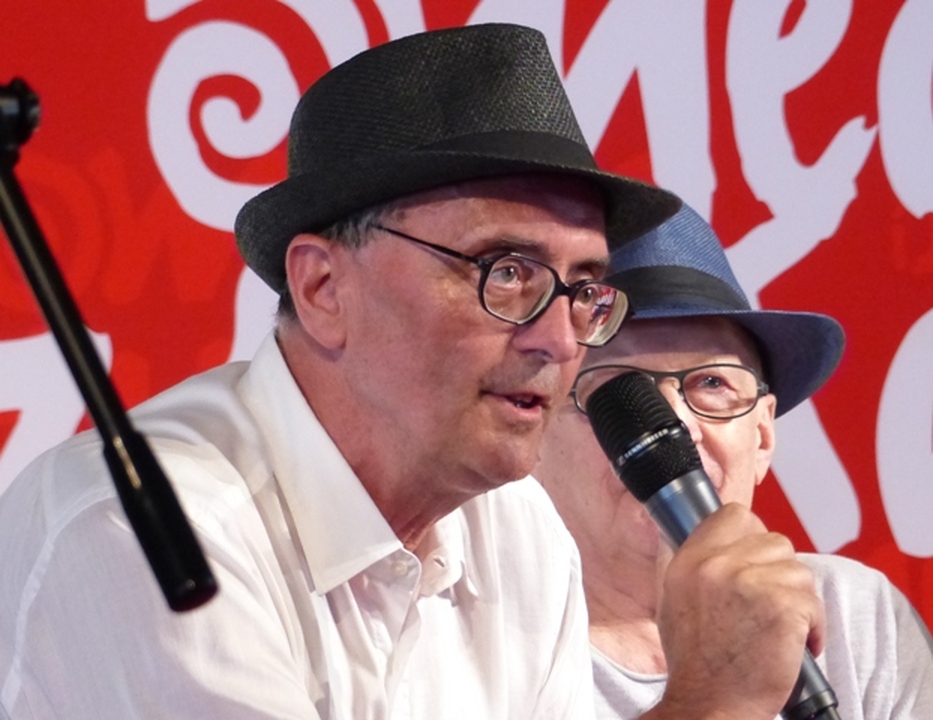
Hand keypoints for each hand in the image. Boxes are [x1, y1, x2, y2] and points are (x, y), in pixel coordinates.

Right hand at [648, 503, 824, 719]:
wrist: (708, 704)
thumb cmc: (696, 662)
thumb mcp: (677, 598)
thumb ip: (701, 565)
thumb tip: (731, 546)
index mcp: (690, 559)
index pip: (735, 515)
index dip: (754, 534)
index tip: (758, 562)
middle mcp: (716, 564)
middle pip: (775, 541)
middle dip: (781, 574)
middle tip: (771, 608)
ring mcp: (750, 583)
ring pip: (799, 572)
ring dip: (799, 602)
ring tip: (781, 631)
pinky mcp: (782, 607)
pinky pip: (814, 603)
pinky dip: (813, 628)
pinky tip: (795, 646)